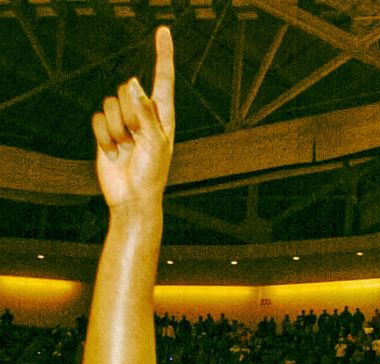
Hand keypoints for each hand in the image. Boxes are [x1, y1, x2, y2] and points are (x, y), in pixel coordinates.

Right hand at [92, 26, 174, 211]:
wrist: (132, 200)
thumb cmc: (151, 174)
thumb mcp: (155, 143)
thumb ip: (146, 112)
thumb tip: (134, 84)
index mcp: (162, 114)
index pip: (163, 79)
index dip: (163, 54)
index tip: (163, 31)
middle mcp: (143, 113)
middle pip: (128, 89)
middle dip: (129, 113)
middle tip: (136, 139)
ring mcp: (124, 122)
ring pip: (111, 103)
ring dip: (116, 128)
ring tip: (126, 149)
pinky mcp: (106, 132)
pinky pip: (98, 118)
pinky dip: (103, 137)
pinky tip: (113, 154)